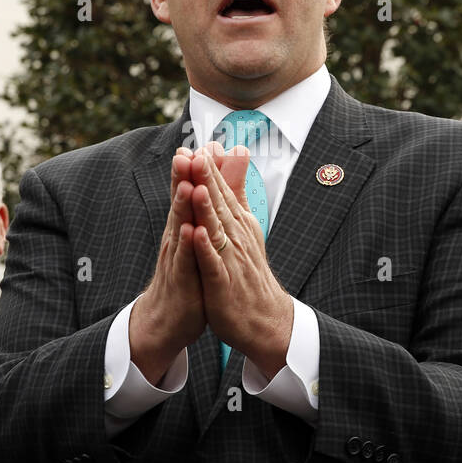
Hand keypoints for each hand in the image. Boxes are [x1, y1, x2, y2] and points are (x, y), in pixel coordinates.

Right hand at [129, 148, 206, 384]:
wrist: (167, 319)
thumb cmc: (186, 277)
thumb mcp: (197, 240)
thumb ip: (203, 212)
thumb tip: (208, 187)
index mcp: (184, 226)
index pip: (188, 194)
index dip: (193, 170)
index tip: (201, 144)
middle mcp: (177, 237)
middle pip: (179, 203)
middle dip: (182, 178)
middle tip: (186, 152)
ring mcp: (177, 258)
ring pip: (179, 228)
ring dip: (182, 206)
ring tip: (186, 184)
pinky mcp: (180, 280)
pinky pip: (184, 261)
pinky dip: (188, 245)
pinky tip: (190, 232)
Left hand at [188, 143, 293, 377]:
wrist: (264, 318)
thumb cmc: (248, 272)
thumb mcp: (244, 225)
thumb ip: (236, 190)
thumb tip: (236, 154)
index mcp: (238, 223)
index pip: (222, 191)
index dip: (210, 169)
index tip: (200, 144)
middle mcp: (237, 237)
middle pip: (220, 204)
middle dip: (207, 180)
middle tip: (197, 153)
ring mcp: (231, 260)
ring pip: (217, 230)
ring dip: (207, 209)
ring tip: (197, 186)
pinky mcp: (223, 283)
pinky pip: (214, 264)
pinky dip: (207, 249)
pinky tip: (199, 234)